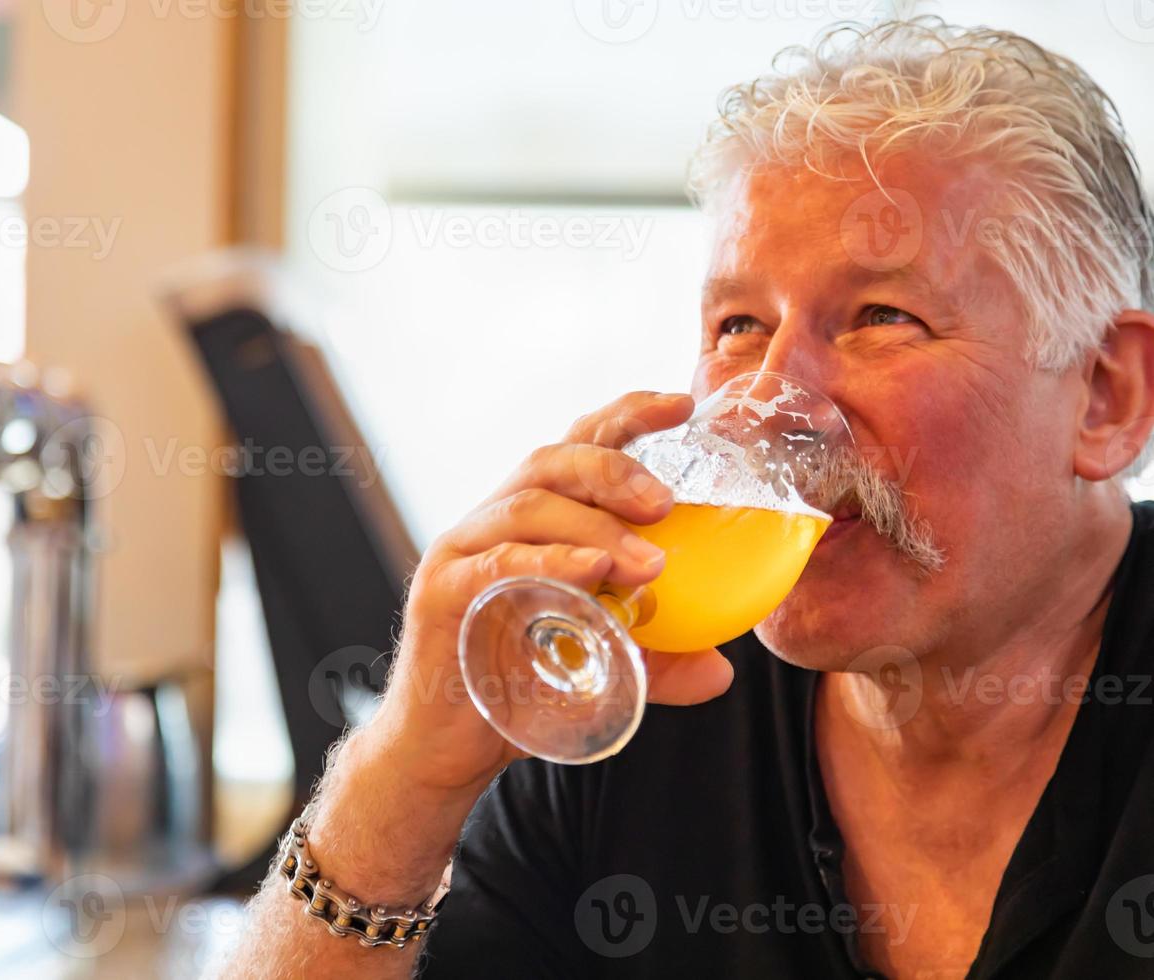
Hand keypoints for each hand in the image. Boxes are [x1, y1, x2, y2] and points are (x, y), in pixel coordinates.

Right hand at [371, 391, 735, 795]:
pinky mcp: (441, 594)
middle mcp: (491, 523)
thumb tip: (722, 668)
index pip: (575, 447)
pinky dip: (547, 561)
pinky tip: (592, 574)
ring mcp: (460, 553)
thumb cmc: (513, 695)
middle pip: (550, 462)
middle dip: (614, 468)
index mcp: (529, 523)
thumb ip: (655, 662)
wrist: (443, 754)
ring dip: (594, 526)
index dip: (625, 416)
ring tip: (649, 562)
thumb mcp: (598, 669)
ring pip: (527, 506)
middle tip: (667, 503)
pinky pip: (495, 562)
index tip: (680, 404)